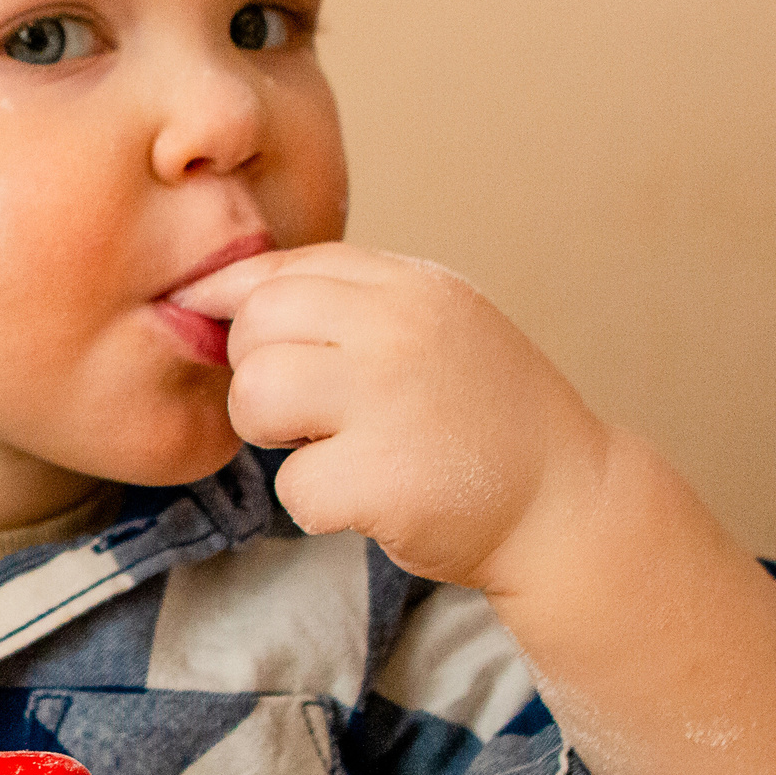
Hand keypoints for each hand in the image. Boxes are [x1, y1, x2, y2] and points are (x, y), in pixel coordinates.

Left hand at [176, 244, 607, 588]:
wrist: (566, 503)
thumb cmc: (477, 412)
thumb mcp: (429, 323)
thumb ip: (339, 297)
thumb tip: (209, 291)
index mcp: (410, 285)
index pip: (281, 271)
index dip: (242, 310)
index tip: (243, 346)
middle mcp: (400, 331)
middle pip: (254, 326)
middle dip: (257, 373)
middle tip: (307, 410)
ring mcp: (392, 402)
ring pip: (255, 397)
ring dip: (271, 434)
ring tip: (326, 446)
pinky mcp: (383, 479)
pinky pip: (291, 485)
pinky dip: (316, 504)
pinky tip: (366, 497)